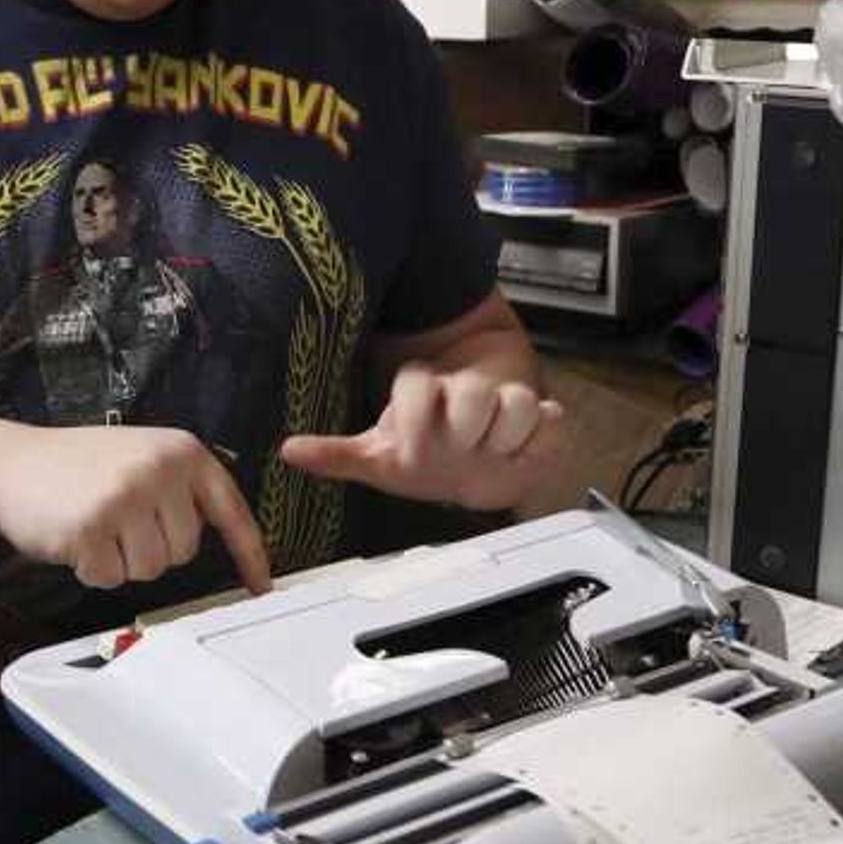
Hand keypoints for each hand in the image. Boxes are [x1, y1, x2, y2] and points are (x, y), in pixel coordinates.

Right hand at [0, 425, 274, 594]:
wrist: (11, 465)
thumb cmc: (80, 468)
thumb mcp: (143, 457)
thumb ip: (182, 490)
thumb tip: (225, 541)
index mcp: (182, 451)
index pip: (230, 511)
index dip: (249, 554)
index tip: (262, 587)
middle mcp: (159, 470)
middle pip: (185, 551)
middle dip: (151, 549)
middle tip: (116, 520)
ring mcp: (125, 497)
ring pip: (151, 570)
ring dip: (121, 562)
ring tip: (95, 526)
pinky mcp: (91, 528)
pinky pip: (110, 578)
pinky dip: (90, 569)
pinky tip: (74, 537)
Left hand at [282, 362, 563, 511]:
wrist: (479, 449)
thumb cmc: (426, 449)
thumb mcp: (380, 457)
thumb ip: (337, 455)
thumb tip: (288, 451)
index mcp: (423, 393)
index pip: (416, 385)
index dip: (414, 418)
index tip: (411, 455)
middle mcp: (466, 392)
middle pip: (473, 393)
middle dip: (466, 427)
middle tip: (458, 452)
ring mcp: (507, 403)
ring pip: (519, 402)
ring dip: (508, 434)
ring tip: (494, 455)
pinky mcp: (542, 420)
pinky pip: (554, 420)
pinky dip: (543, 440)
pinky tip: (522, 457)